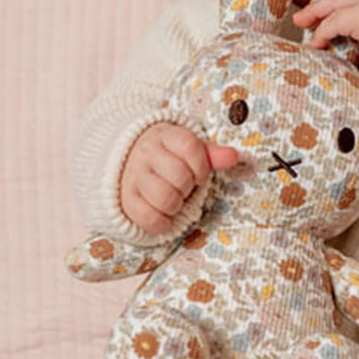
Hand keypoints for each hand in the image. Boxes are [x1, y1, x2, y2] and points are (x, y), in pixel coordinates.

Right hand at [118, 122, 238, 234]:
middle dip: (188, 187)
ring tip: (174, 200)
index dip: (201, 166)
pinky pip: (149, 218)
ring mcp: (133, 176)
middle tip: (183, 187)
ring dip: (176, 205)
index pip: (189, 147)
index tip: (199, 175)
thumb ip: (211, 155)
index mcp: (164, 136)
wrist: (126, 161)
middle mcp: (146, 154)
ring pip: (165, 198)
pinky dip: (162, 222)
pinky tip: (164, 215)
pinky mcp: (126, 200)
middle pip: (179, 175)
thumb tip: (232, 156)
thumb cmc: (166, 158)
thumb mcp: (187, 150)